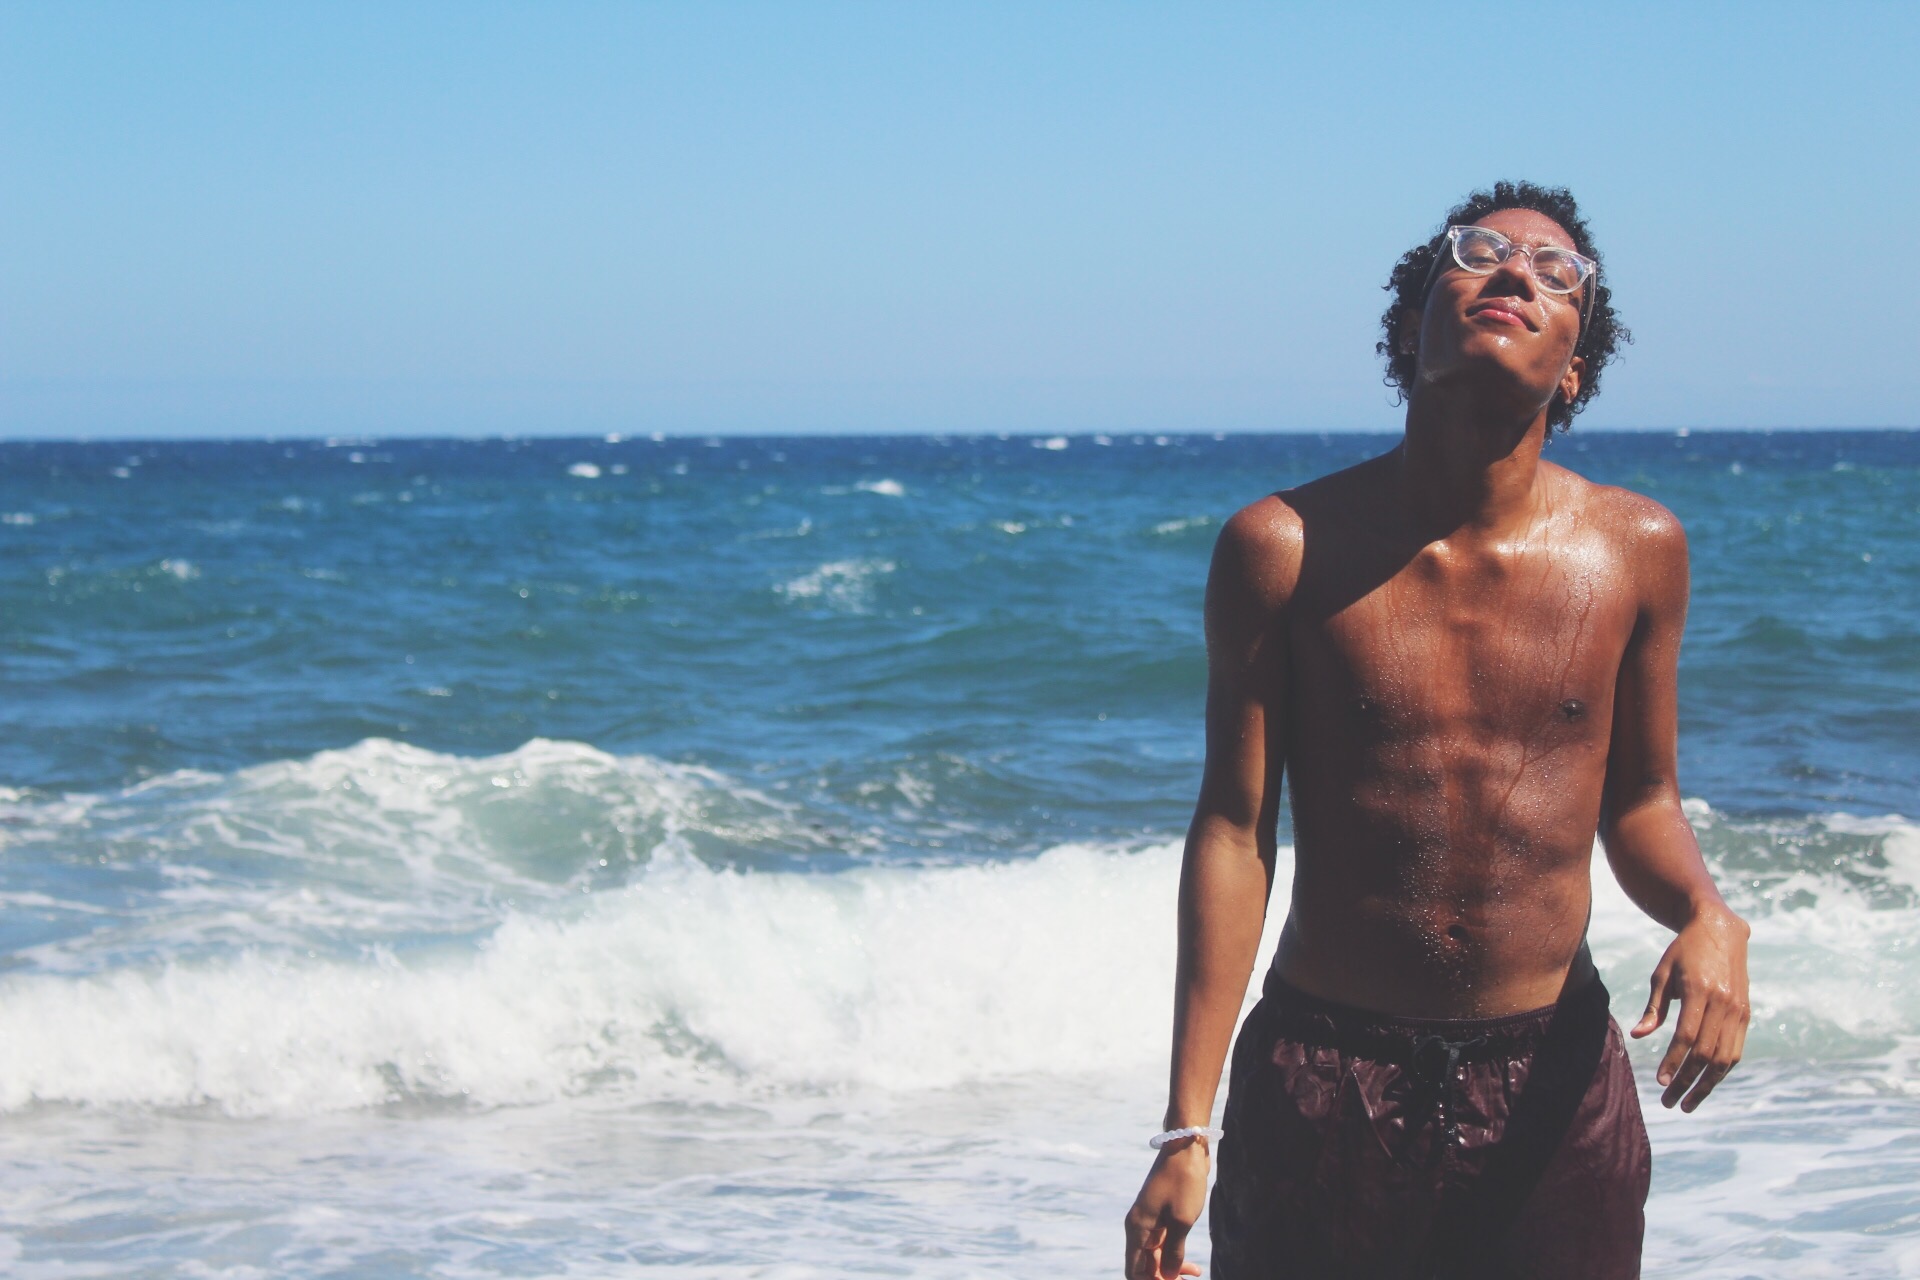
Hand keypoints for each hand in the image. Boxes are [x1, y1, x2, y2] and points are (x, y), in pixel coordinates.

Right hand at [1123, 1138, 1207, 1278]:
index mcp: (1137, 1229)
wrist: (1186, 1149)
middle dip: (1164, 1278)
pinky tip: (1194, 1266)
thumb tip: (1167, 1277)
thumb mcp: (1182, 1221)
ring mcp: (1150, 1221)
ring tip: (1196, 1274)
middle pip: (1145, 1266)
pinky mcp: (1161, 1216)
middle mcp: (1139, 1227)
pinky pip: (1164, 1245)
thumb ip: (1174, 1252)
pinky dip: (1176, 1256)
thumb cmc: (1183, 1182)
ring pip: (1156, 1257)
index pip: (1134, 1270)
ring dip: (1172, 1269)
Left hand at [1630, 906, 1750, 1111]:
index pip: (1687, 1037)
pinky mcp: (1746, 1014)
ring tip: (1687, 1102)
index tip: (1660, 1081)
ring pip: (1724, 1058)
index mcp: (1700, 991)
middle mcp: (1724, 1003)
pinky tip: (1706, 1084)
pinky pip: (1735, 1050)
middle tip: (1669, 1102)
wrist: (1720, 930)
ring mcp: (1738, 1010)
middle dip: (1686, 1081)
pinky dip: (1721, 1070)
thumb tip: (1638, 1036)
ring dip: (1706, 1084)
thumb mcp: (1662, 974)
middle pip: (1705, 1053)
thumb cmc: (1683, 952)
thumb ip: (1654, 1008)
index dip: (1674, 1062)